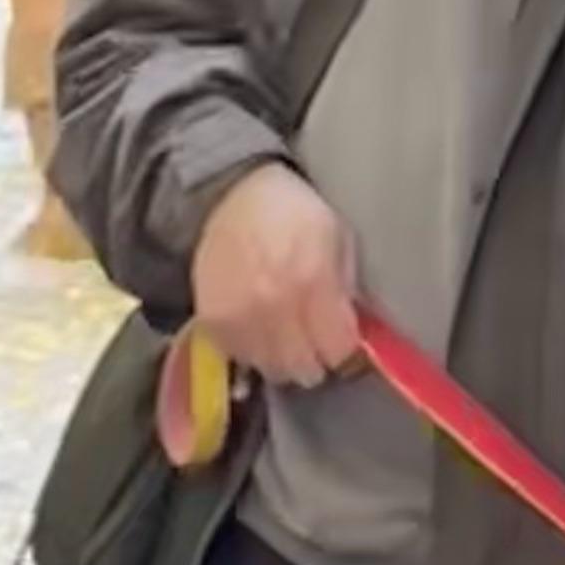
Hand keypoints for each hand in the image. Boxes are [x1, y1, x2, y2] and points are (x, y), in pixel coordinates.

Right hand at [188, 163, 362, 388]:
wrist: (230, 194)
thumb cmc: (292, 212)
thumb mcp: (337, 236)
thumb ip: (346, 287)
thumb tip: (350, 328)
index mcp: (312, 281)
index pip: (338, 350)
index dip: (344, 348)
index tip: (341, 339)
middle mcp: (275, 306)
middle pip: (306, 370)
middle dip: (316, 358)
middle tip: (314, 340)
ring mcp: (241, 318)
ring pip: (273, 370)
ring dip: (284, 359)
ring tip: (286, 336)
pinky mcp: (214, 323)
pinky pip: (242, 358)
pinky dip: (254, 350)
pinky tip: (259, 328)